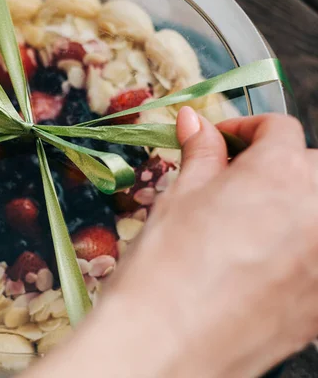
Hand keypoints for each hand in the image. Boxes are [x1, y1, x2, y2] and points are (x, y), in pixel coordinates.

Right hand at [26, 109, 317, 377]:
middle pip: (309, 168)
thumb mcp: (177, 199)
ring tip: (245, 228)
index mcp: (279, 173)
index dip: (244, 129)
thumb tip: (195, 123)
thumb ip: (199, 155)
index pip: (279, 129)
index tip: (221, 142)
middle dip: (275, 168)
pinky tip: (258, 264)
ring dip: (291, 208)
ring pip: (316, 212)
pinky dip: (298, 250)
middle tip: (231, 185)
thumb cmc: (164, 269)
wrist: (166, 344)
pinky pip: (317, 257)